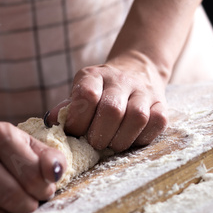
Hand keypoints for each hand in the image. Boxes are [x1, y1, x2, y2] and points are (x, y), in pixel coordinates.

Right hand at [0, 122, 65, 212]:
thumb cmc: (10, 155)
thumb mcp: (34, 149)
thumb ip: (52, 160)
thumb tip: (54, 174)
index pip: (31, 176)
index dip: (43, 190)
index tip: (42, 190)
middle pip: (8, 197)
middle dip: (26, 207)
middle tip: (28, 204)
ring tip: (8, 210)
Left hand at [48, 52, 167, 151]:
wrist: (137, 68)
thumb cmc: (101, 91)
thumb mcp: (80, 92)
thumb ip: (68, 109)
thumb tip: (51, 124)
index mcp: (94, 76)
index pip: (86, 96)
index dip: (79, 121)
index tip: (75, 133)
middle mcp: (120, 80)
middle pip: (112, 110)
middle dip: (100, 135)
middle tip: (95, 144)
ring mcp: (143, 91)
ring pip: (137, 117)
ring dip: (121, 139)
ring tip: (112, 144)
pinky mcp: (162, 103)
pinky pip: (157, 122)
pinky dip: (143, 137)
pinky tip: (131, 139)